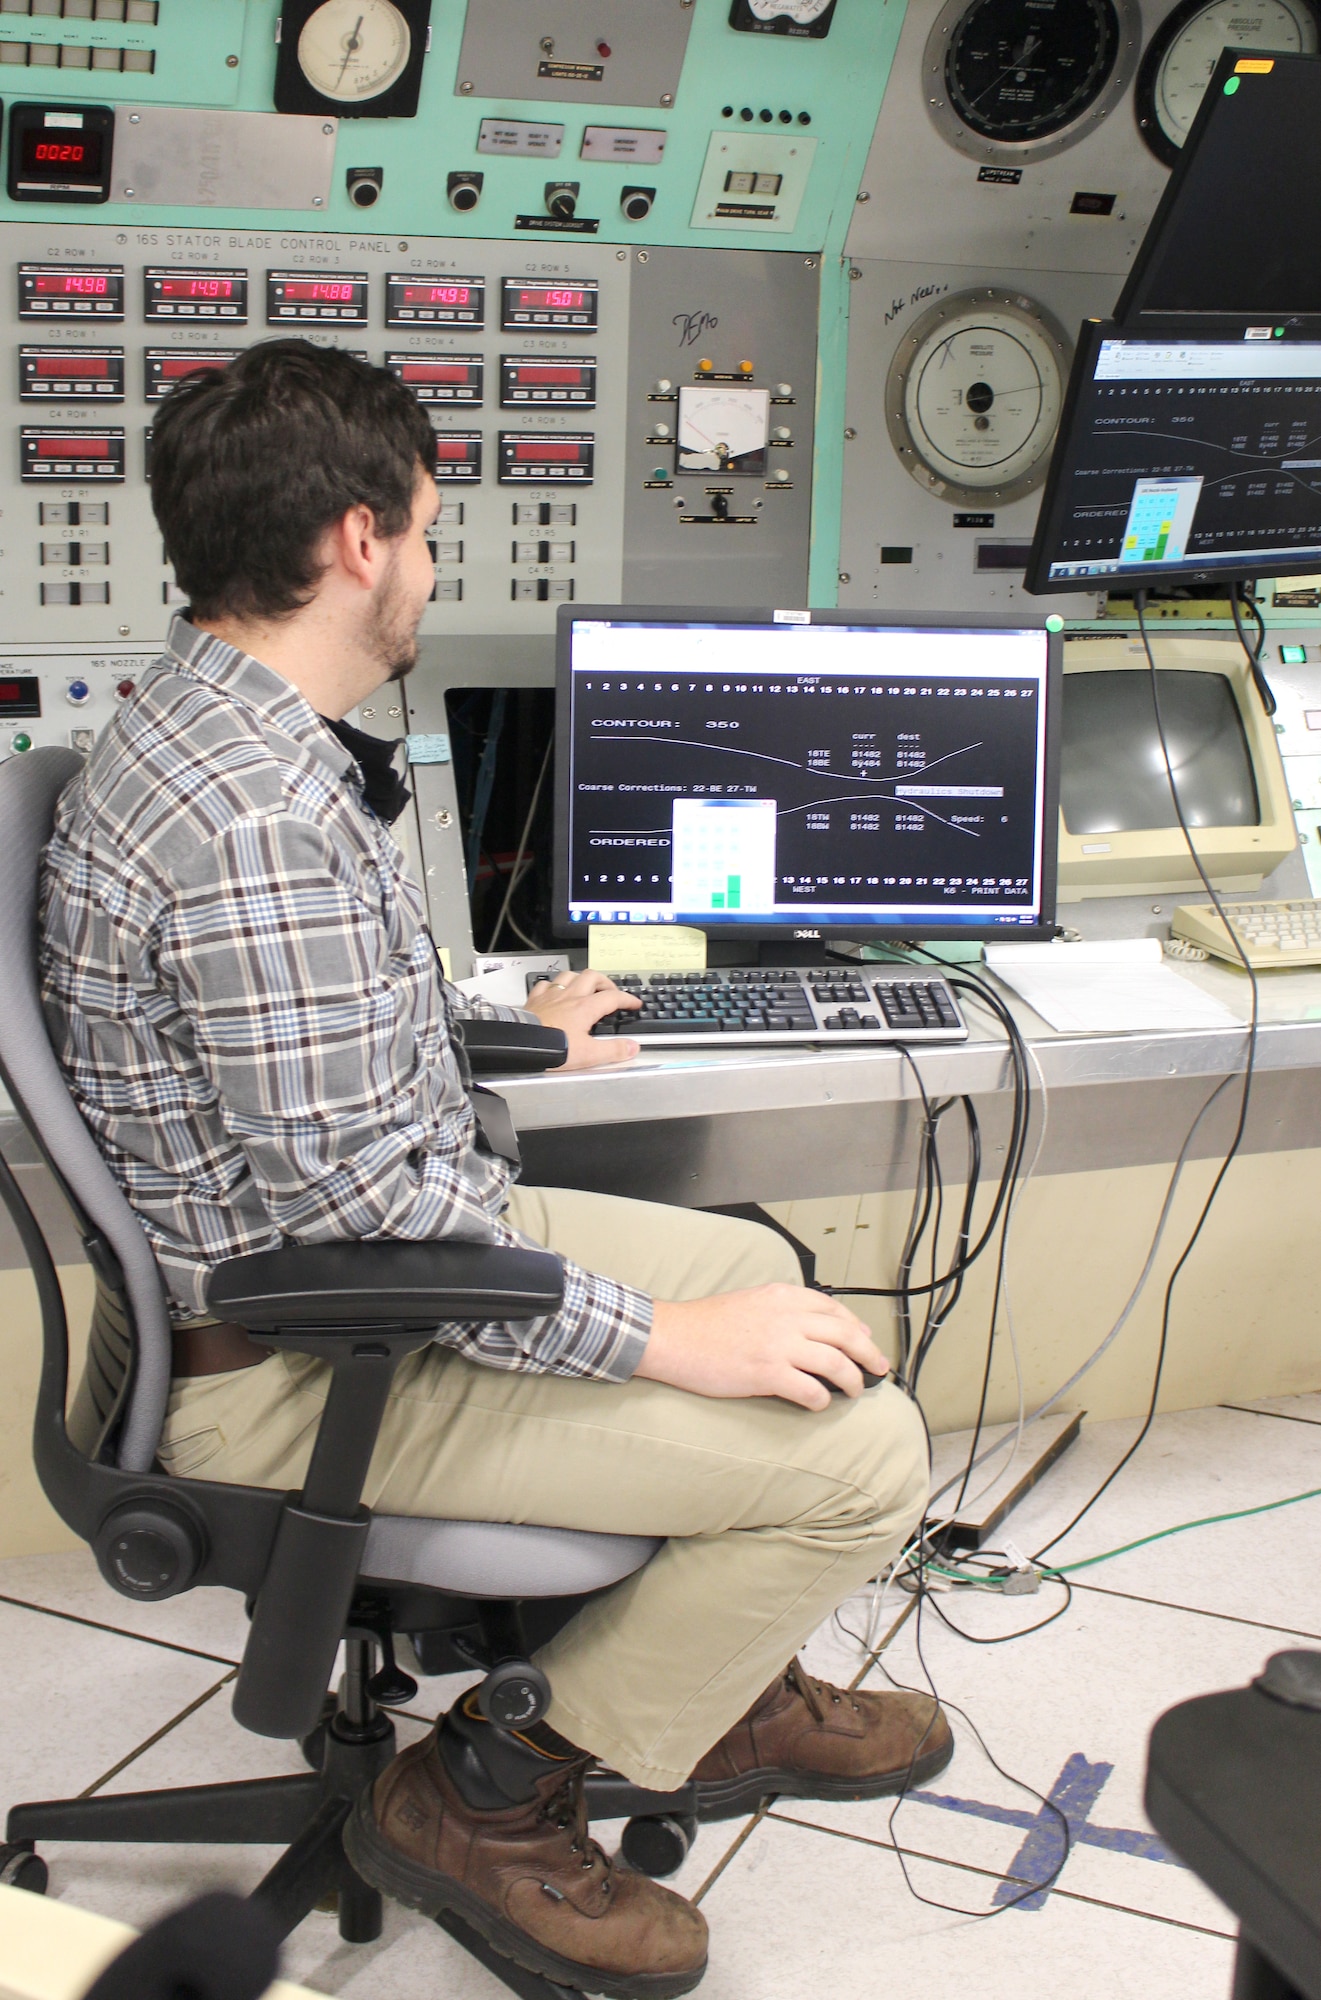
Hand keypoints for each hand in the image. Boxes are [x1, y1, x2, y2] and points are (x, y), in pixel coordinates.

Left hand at [526, 969, 641, 1070]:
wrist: (521, 1045)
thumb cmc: (552, 1049)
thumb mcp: (589, 1055)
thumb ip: (613, 1050)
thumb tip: (632, 1047)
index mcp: (585, 1008)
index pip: (613, 997)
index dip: (627, 999)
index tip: (634, 1003)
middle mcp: (569, 996)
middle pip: (592, 977)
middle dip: (605, 982)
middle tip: (610, 992)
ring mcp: (551, 995)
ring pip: (569, 975)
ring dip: (580, 978)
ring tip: (585, 986)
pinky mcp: (535, 1000)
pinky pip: (545, 983)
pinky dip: (553, 985)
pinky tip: (554, 991)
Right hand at [636, 1283, 888, 1410]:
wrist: (673, 1337)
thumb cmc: (705, 1323)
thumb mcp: (751, 1301)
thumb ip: (783, 1310)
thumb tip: (815, 1329)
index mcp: (783, 1297)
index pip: (834, 1310)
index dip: (857, 1327)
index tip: (866, 1340)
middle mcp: (786, 1318)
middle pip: (846, 1335)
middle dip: (870, 1354)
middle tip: (879, 1369)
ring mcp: (778, 1346)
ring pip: (836, 1363)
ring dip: (852, 1380)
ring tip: (855, 1391)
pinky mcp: (767, 1374)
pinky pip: (810, 1390)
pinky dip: (822, 1399)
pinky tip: (820, 1403)